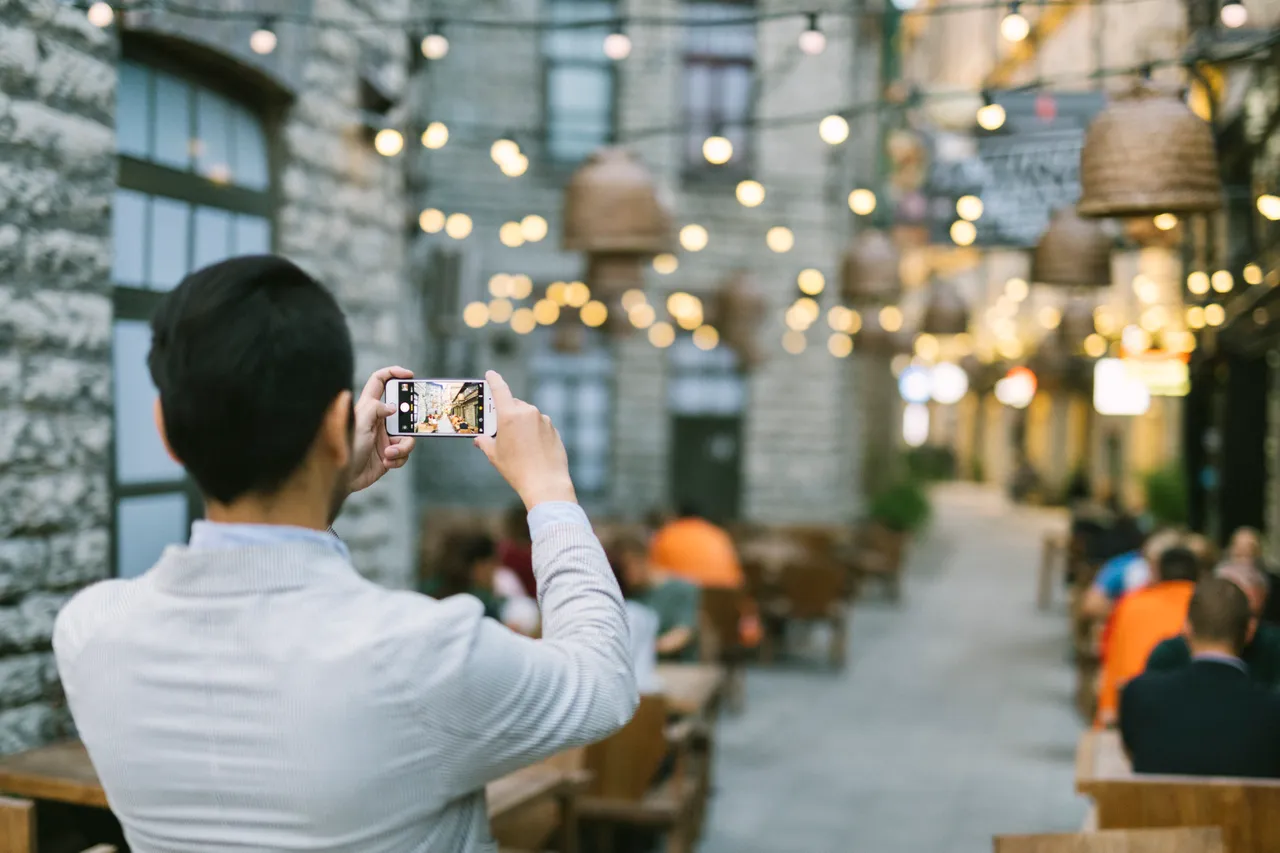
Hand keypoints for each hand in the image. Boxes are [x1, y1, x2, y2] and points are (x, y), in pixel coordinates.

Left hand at [349, 366, 416, 493]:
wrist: (344, 479)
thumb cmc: (345, 450)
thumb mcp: (359, 424)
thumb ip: (375, 409)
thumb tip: (392, 407)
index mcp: (368, 408)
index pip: (379, 382)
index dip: (393, 373)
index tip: (409, 375)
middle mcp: (378, 420)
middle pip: (403, 411)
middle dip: (410, 419)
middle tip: (409, 426)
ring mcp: (385, 437)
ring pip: (408, 435)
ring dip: (402, 446)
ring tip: (389, 453)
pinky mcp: (390, 453)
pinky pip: (405, 452)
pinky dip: (399, 458)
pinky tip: (386, 461)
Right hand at [474, 370, 575, 508]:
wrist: (545, 483)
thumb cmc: (516, 469)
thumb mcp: (494, 455)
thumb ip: (485, 442)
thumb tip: (479, 439)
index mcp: (510, 415)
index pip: (500, 389)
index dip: (494, 380)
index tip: (490, 374)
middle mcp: (528, 412)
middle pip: (514, 405)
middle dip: (507, 413)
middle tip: (500, 430)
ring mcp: (543, 420)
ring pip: (528, 416)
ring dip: (521, 424)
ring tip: (518, 446)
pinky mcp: (553, 429)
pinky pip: (539, 425)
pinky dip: (534, 432)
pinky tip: (531, 449)